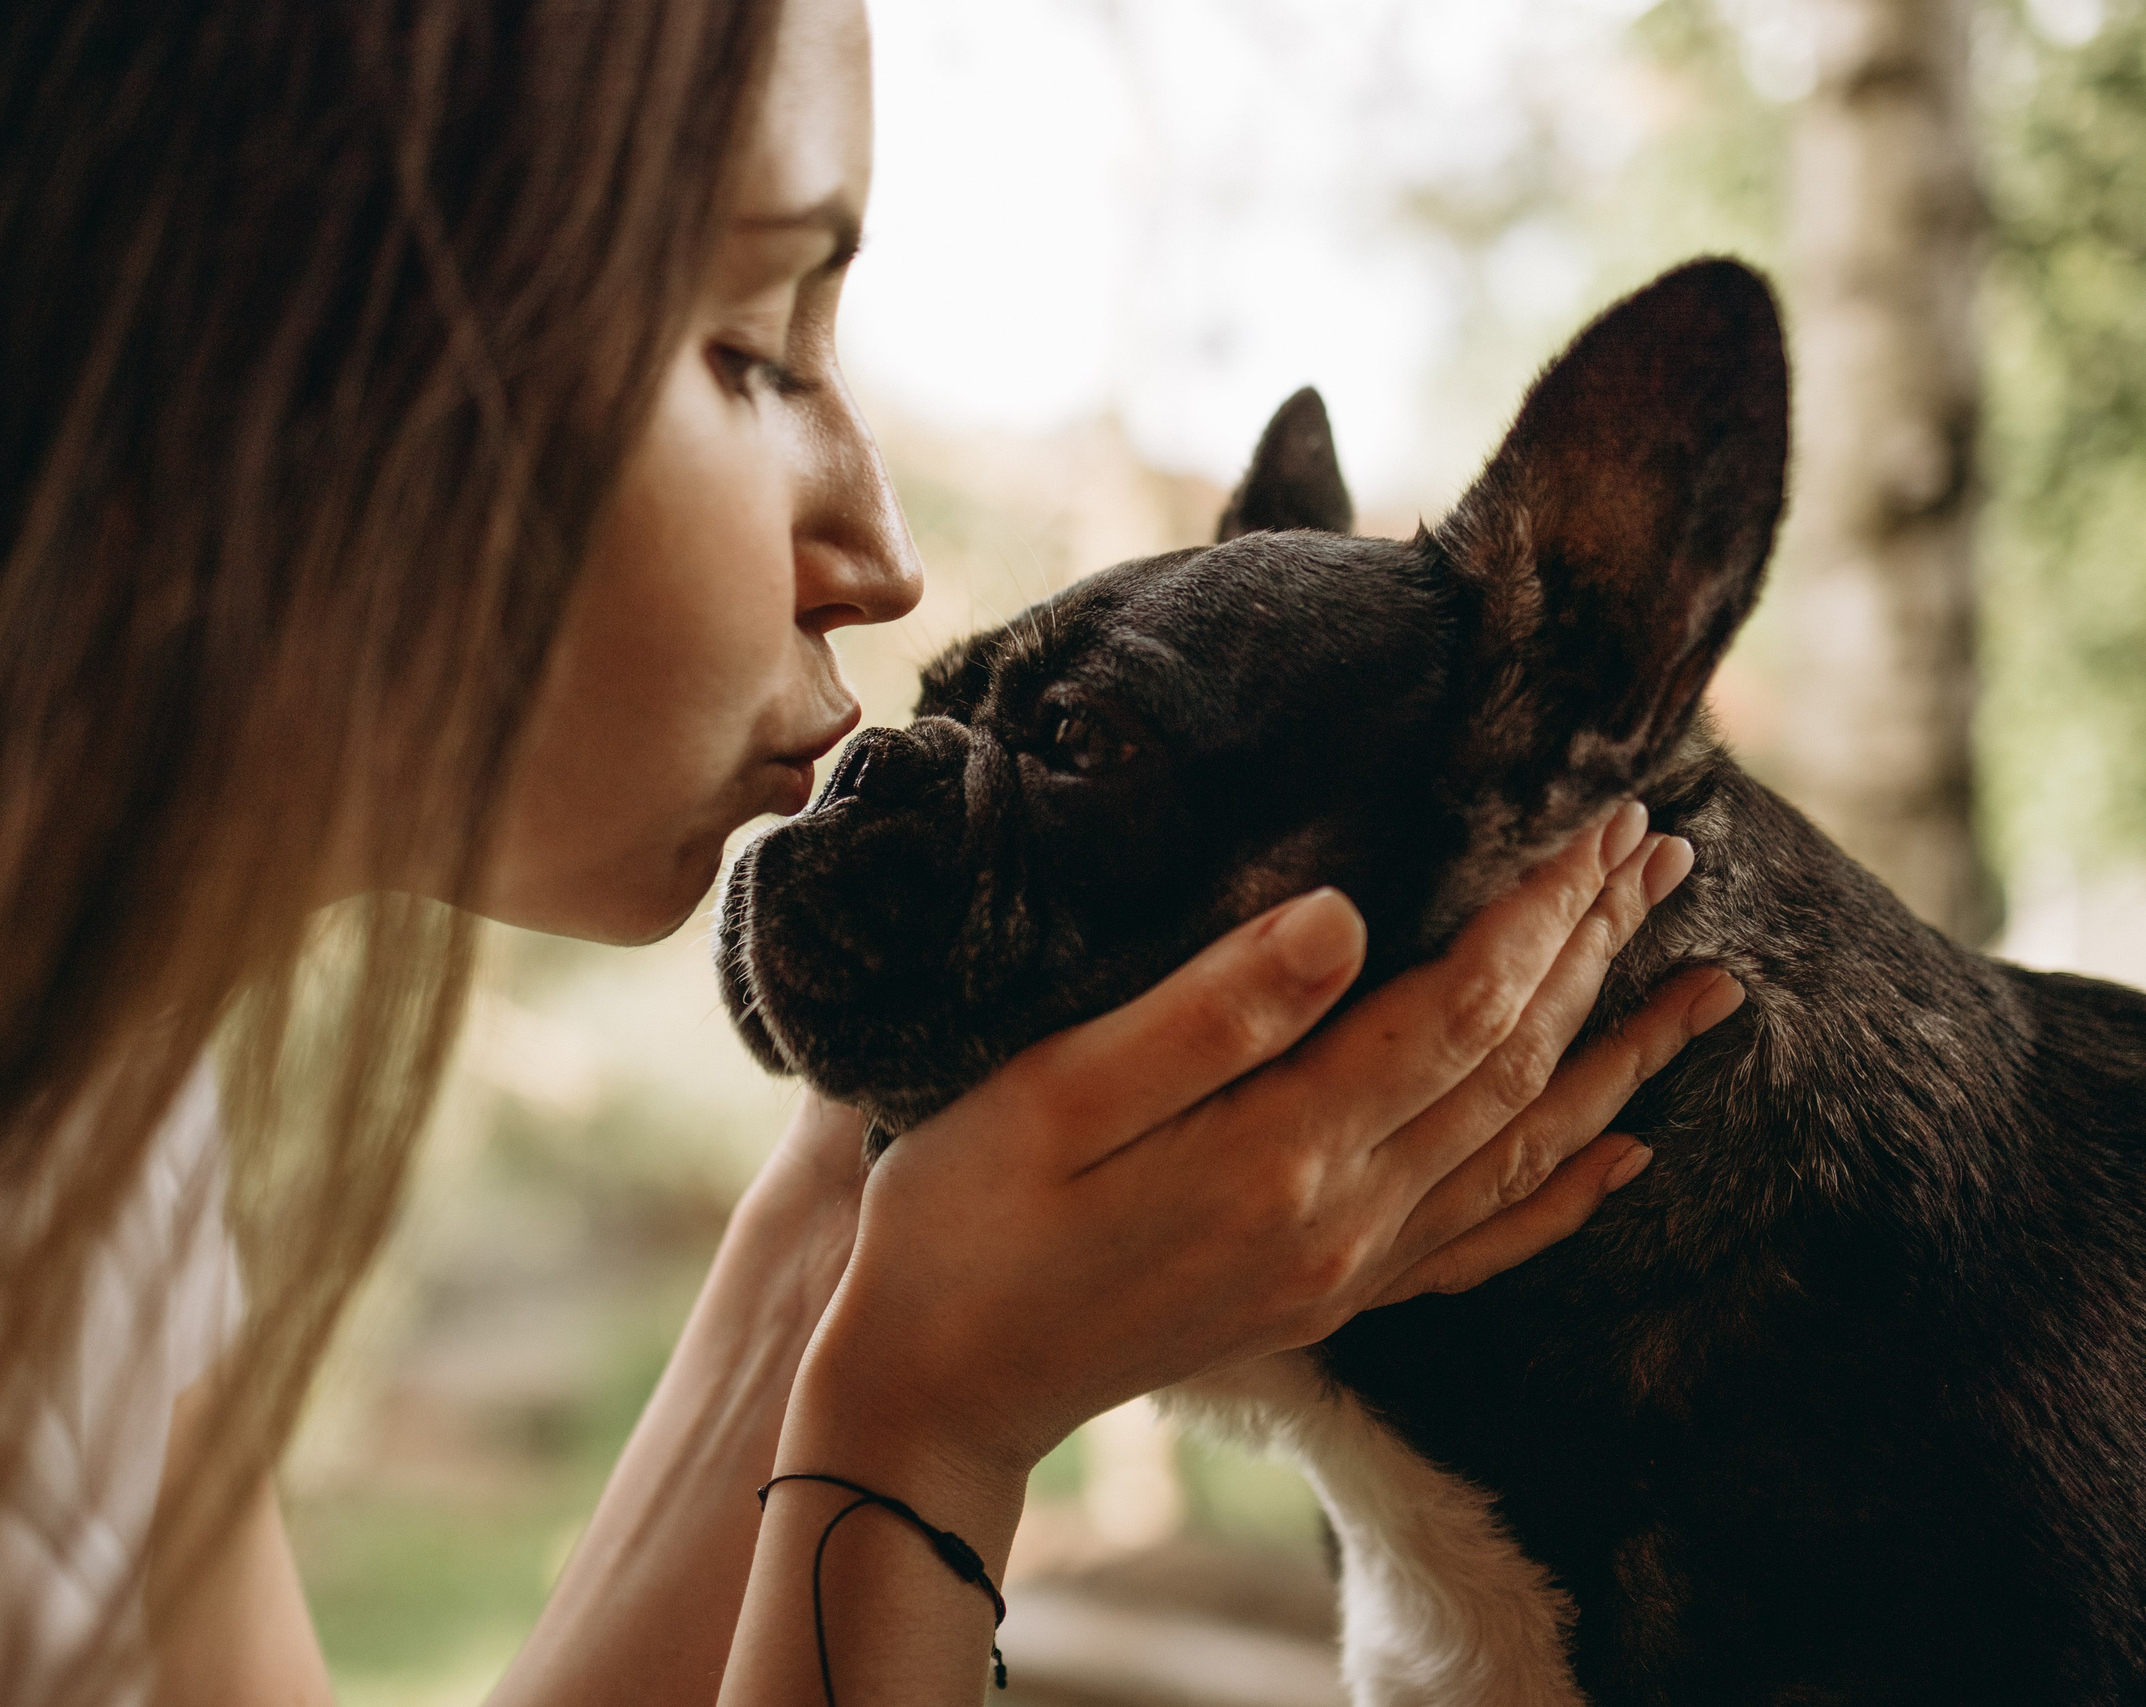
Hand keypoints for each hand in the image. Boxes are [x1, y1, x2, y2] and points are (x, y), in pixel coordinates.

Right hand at [779, 801, 1736, 1528]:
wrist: (940, 1382)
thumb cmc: (967, 1220)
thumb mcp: (1055, 1095)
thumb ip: (1208, 1011)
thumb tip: (1349, 916)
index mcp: (1280, 1155)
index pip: (1457, 1013)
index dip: (1539, 915)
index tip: (1601, 822)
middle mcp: (1342, 1222)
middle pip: (1513, 1070)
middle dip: (1598, 954)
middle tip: (1664, 850)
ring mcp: (1344, 1271)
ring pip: (1524, 1152)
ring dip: (1620, 1062)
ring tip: (1708, 988)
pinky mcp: (1326, 1297)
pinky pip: (1485, 1246)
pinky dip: (1566, 1196)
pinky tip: (1623, 1160)